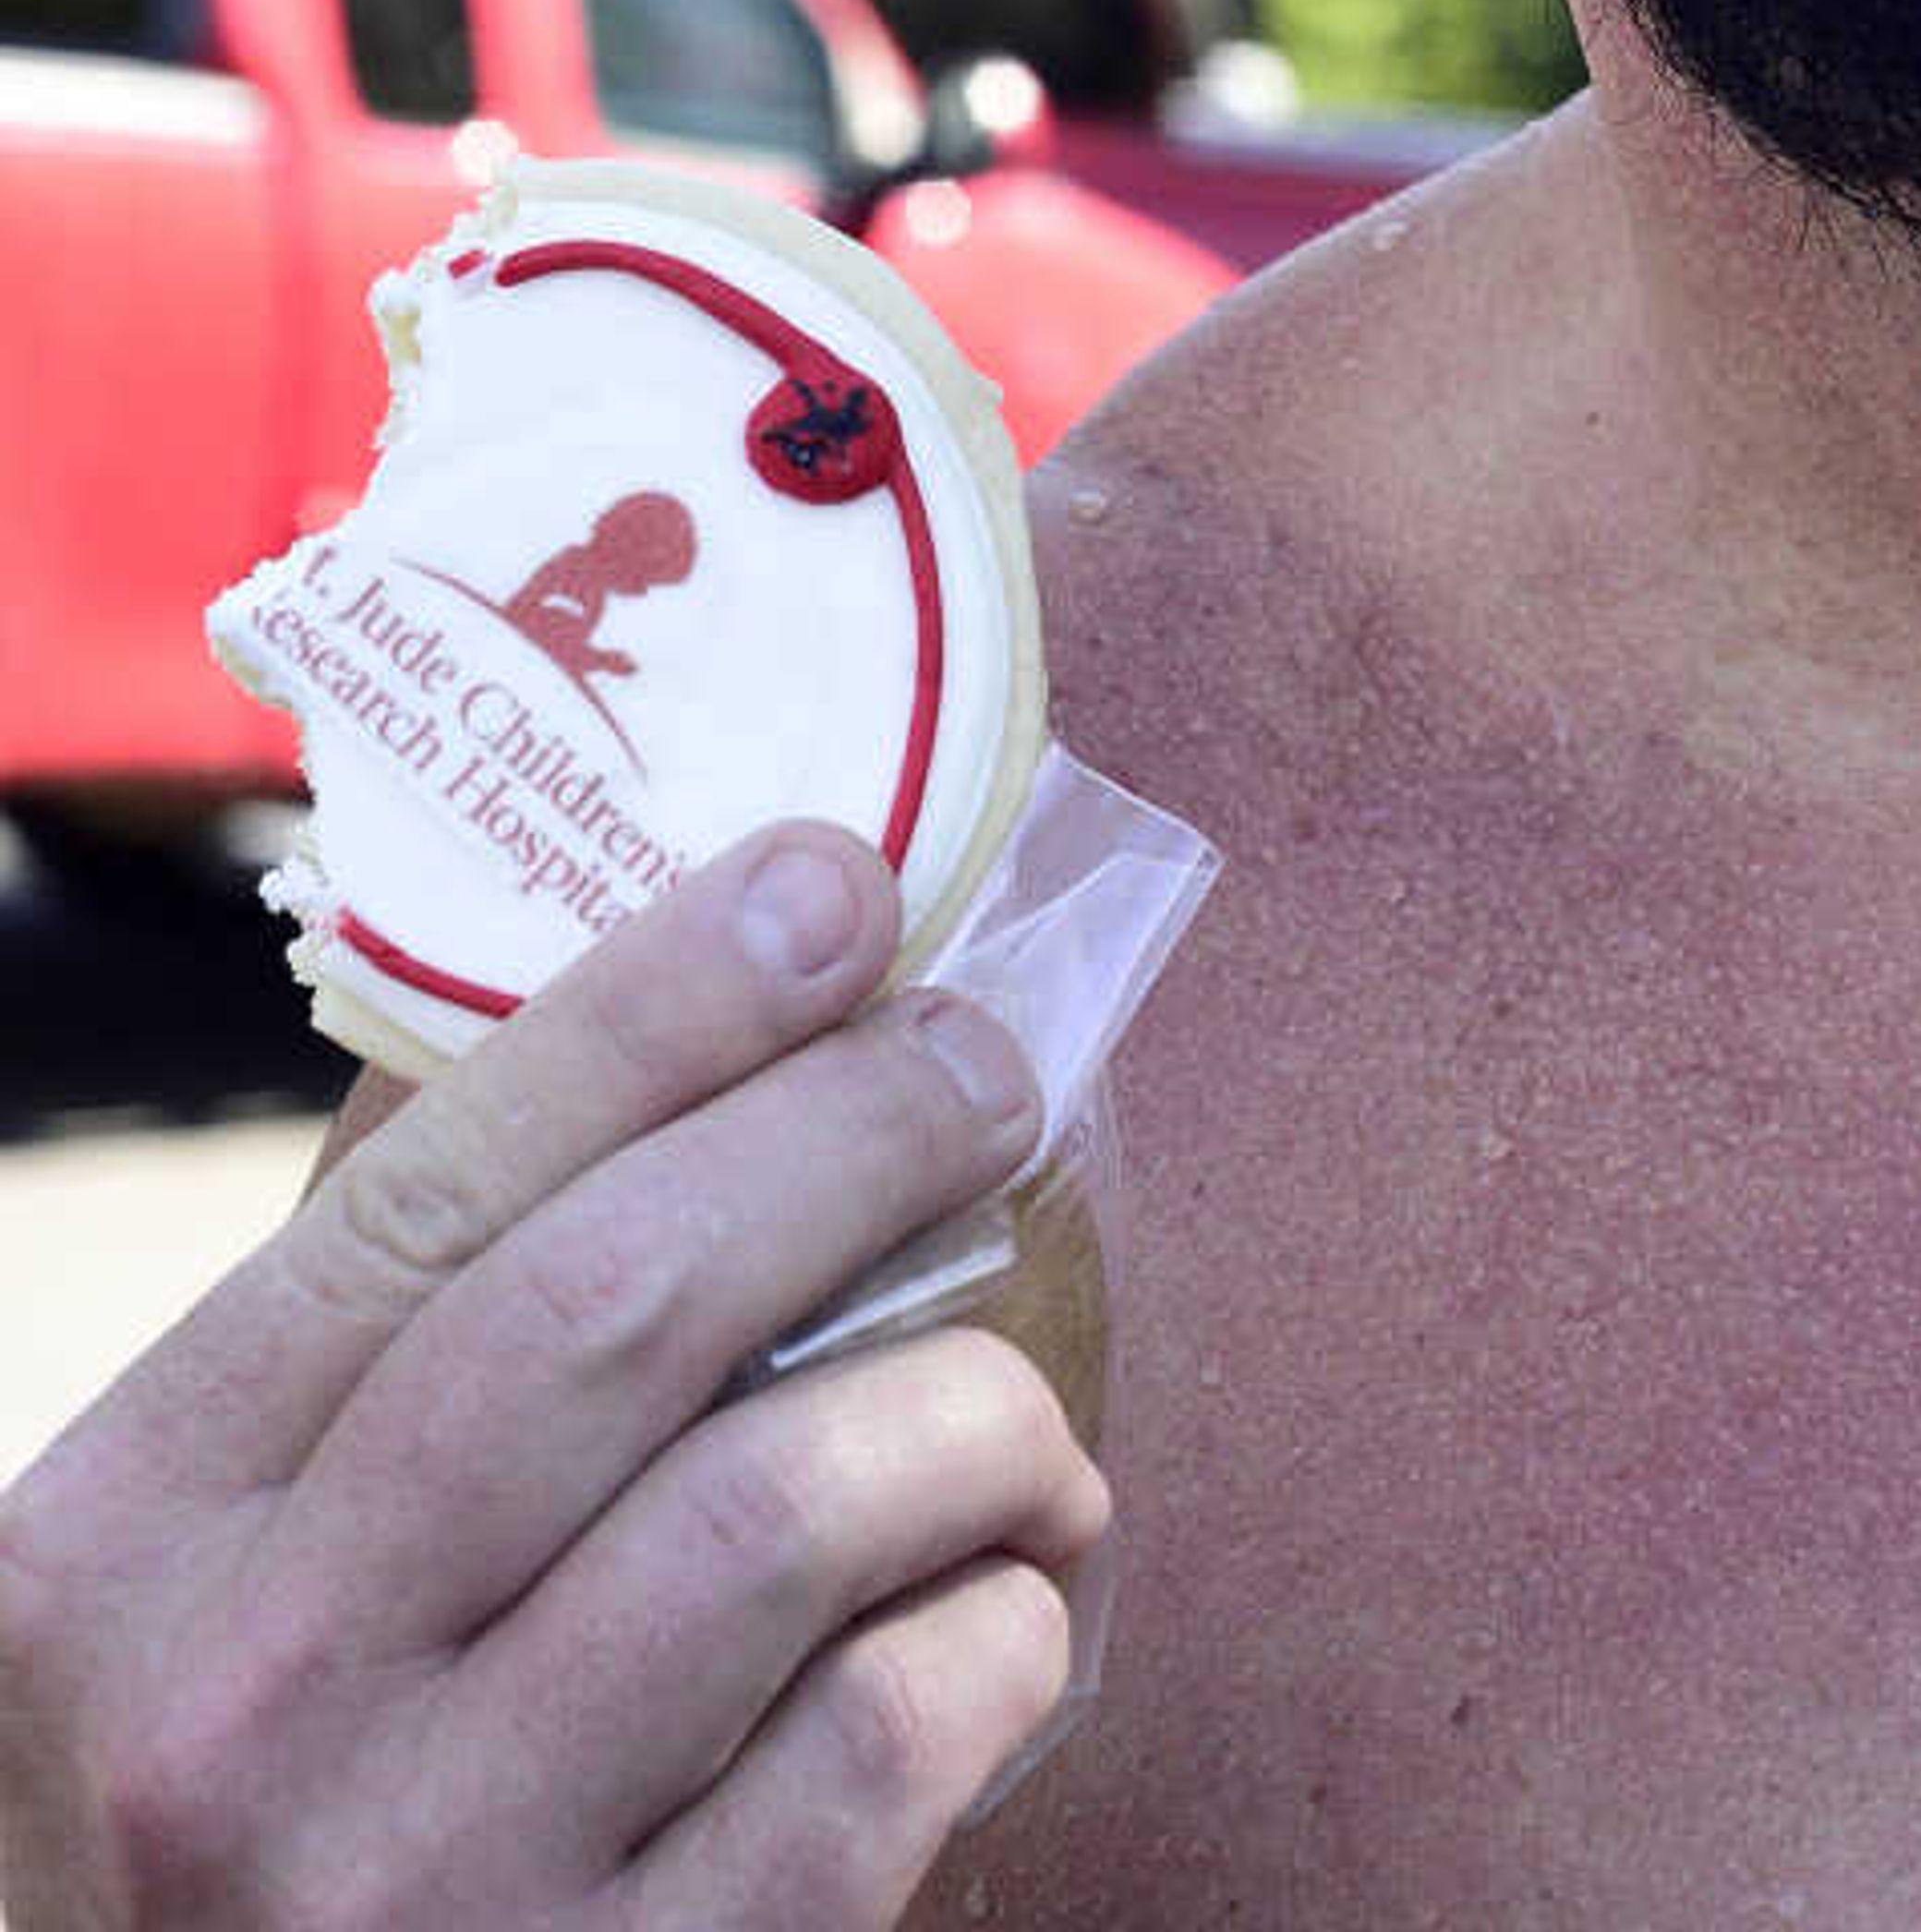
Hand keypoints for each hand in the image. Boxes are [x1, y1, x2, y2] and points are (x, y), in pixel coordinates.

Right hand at [0, 822, 1106, 1925]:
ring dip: (970, 1413)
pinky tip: (1002, 1618)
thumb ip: (376, 1339)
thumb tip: (644, 1016)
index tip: (834, 881)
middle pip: (615, 1310)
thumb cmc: (261, 1825)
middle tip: (984, 1072)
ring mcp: (421, 1894)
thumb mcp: (204, 1592)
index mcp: (110, 1552)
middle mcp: (237, 1718)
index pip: (424, 1192)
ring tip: (1018, 1425)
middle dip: (848, 1135)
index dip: (659, 1008)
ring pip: (784, 1512)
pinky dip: (997, 1635)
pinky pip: (887, 1744)